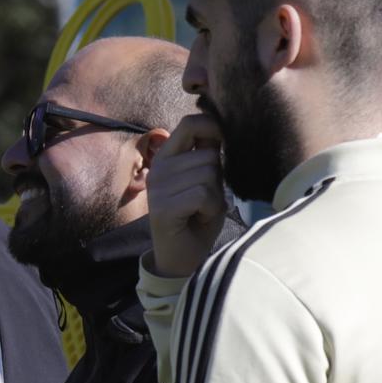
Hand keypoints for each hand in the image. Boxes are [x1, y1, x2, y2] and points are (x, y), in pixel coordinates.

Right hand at [147, 113, 227, 277]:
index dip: (213, 127)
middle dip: (218, 178)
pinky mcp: (163, 206)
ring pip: (208, 174)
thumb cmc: (197, 217)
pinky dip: (210, 209)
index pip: (190, 123)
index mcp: (167, 157)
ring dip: (215, 196)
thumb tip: (223, 128)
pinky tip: (199, 218)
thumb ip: (208, 156)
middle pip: (208, 155)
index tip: (223, 144)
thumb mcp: (206, 181)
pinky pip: (202, 195)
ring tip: (202, 210)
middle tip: (206, 199)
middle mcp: (159, 168)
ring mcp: (158, 187)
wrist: (181, 258)